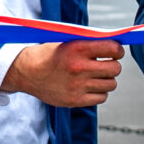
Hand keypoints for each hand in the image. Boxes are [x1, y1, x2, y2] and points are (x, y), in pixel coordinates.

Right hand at [2, 40, 122, 106]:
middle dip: (114, 65)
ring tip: (97, 75)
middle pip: (115, 69)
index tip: (116, 52)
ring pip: (111, 84)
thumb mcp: (68, 42)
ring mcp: (77, 86)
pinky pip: (101, 97)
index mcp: (77, 49)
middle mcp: (78, 68)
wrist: (25, 72)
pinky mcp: (74, 100)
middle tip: (108, 64)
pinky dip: (100, 92)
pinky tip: (91, 86)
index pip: (112, 48)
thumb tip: (116, 46)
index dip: (118, 50)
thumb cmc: (49, 55)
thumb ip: (90, 44)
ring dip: (107, 79)